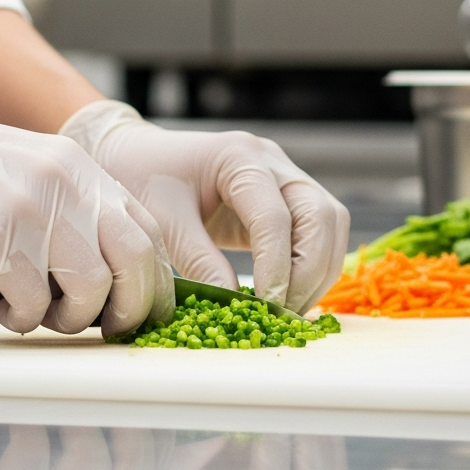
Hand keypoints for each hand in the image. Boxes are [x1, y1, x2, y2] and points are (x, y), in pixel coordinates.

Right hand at [0, 79, 172, 334]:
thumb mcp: (33, 173)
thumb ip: (76, 211)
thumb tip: (113, 275)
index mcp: (82, 168)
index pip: (148, 231)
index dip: (153, 281)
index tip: (143, 311)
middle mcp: (68, 183)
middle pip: (135, 261)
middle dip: (130, 309)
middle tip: (108, 327)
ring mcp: (33, 208)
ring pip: (90, 288)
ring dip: (71, 319)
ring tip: (42, 315)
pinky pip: (32, 301)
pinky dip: (21, 317)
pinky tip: (2, 306)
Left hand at [59, 102, 349, 311]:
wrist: (138, 155)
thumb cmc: (144, 179)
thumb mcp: (163, 221)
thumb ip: (198, 260)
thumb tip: (232, 305)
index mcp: (240, 158)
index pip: (275, 216)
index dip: (276, 265)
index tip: (264, 306)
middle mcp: (273, 162)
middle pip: (321, 216)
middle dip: (309, 270)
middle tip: (282, 313)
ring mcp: (285, 176)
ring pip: (330, 224)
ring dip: (318, 271)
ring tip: (288, 310)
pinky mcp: (286, 197)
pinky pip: (319, 231)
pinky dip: (313, 265)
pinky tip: (290, 294)